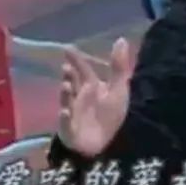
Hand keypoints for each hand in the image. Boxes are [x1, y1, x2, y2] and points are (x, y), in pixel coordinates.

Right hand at [57, 37, 134, 156]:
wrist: (107, 145)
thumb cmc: (110, 115)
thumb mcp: (119, 89)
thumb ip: (118, 66)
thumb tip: (121, 39)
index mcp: (90, 87)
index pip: (83, 70)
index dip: (76, 59)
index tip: (67, 48)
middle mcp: (79, 98)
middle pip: (72, 84)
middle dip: (69, 76)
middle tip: (67, 68)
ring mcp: (73, 114)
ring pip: (67, 102)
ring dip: (65, 94)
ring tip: (66, 85)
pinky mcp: (70, 131)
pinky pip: (66, 124)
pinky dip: (65, 118)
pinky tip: (66, 111)